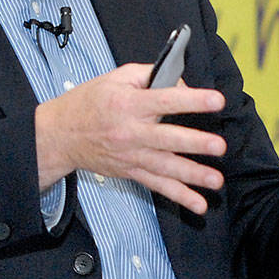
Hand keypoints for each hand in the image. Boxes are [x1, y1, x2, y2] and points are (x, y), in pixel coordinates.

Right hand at [36, 63, 226, 213]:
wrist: (60, 134)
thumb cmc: (88, 103)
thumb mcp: (115, 78)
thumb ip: (149, 74)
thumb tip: (180, 82)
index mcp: (128, 103)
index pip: (164, 100)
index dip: (192, 100)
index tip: (216, 100)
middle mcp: (130, 131)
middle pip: (166, 138)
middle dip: (194, 143)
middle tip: (218, 145)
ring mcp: (131, 155)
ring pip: (165, 166)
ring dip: (192, 174)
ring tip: (215, 179)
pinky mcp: (131, 171)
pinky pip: (157, 185)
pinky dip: (179, 196)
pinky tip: (198, 204)